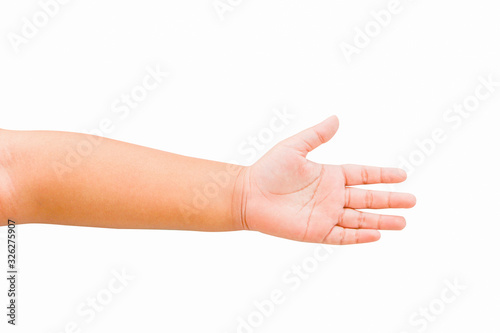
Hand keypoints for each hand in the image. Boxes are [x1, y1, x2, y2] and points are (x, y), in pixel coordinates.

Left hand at [236, 116, 415, 244]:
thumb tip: (336, 118)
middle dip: (390, 200)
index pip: (363, 175)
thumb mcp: (294, 147)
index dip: (382, 176)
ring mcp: (325, 214)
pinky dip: (360, 236)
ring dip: (381, 221)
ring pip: (360, 219)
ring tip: (403, 222)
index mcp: (329, 175)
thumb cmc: (268, 170)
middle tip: (412, 201)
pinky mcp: (316, 231)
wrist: (248, 195)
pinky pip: (343, 236)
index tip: (402, 175)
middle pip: (367, 199)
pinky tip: (377, 235)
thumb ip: (316, 135)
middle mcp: (331, 196)